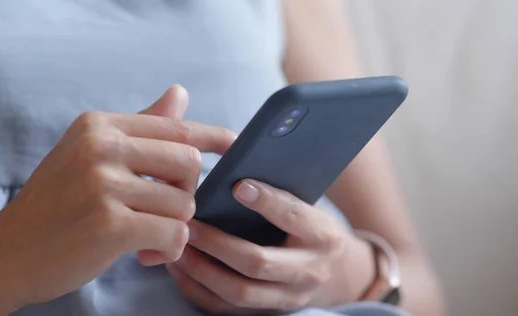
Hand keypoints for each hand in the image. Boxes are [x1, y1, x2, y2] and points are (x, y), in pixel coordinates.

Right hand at [0, 85, 235, 314]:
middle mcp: (101, 147)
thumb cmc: (57, 204)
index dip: (211, 137)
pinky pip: (174, 233)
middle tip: (164, 211)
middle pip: (189, 162)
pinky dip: (170, 249)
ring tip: (149, 239)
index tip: (234, 144)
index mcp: (99, 125)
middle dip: (186, 193)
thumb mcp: (90, 155)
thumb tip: (180, 92)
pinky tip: (147, 254)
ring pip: (184, 202)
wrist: (8, 252)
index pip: (175, 127)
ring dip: (175, 227)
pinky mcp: (110, 225)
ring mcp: (104, 184)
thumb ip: (140, 127)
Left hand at [166, 179, 372, 314]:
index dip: (266, 201)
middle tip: (189, 224)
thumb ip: (282, 195)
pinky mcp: (268, 313)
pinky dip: (198, 289)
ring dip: (202, 270)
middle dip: (217, 243)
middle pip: (258, 263)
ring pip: (239, 292)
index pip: (293, 217)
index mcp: (322, 235)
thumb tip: (238, 173)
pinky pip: (227, 310)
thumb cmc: (313, 231)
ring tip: (179, 247)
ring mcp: (288, 298)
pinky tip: (181, 269)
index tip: (237, 185)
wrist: (338, 275)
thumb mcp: (311, 208)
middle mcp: (308, 271)